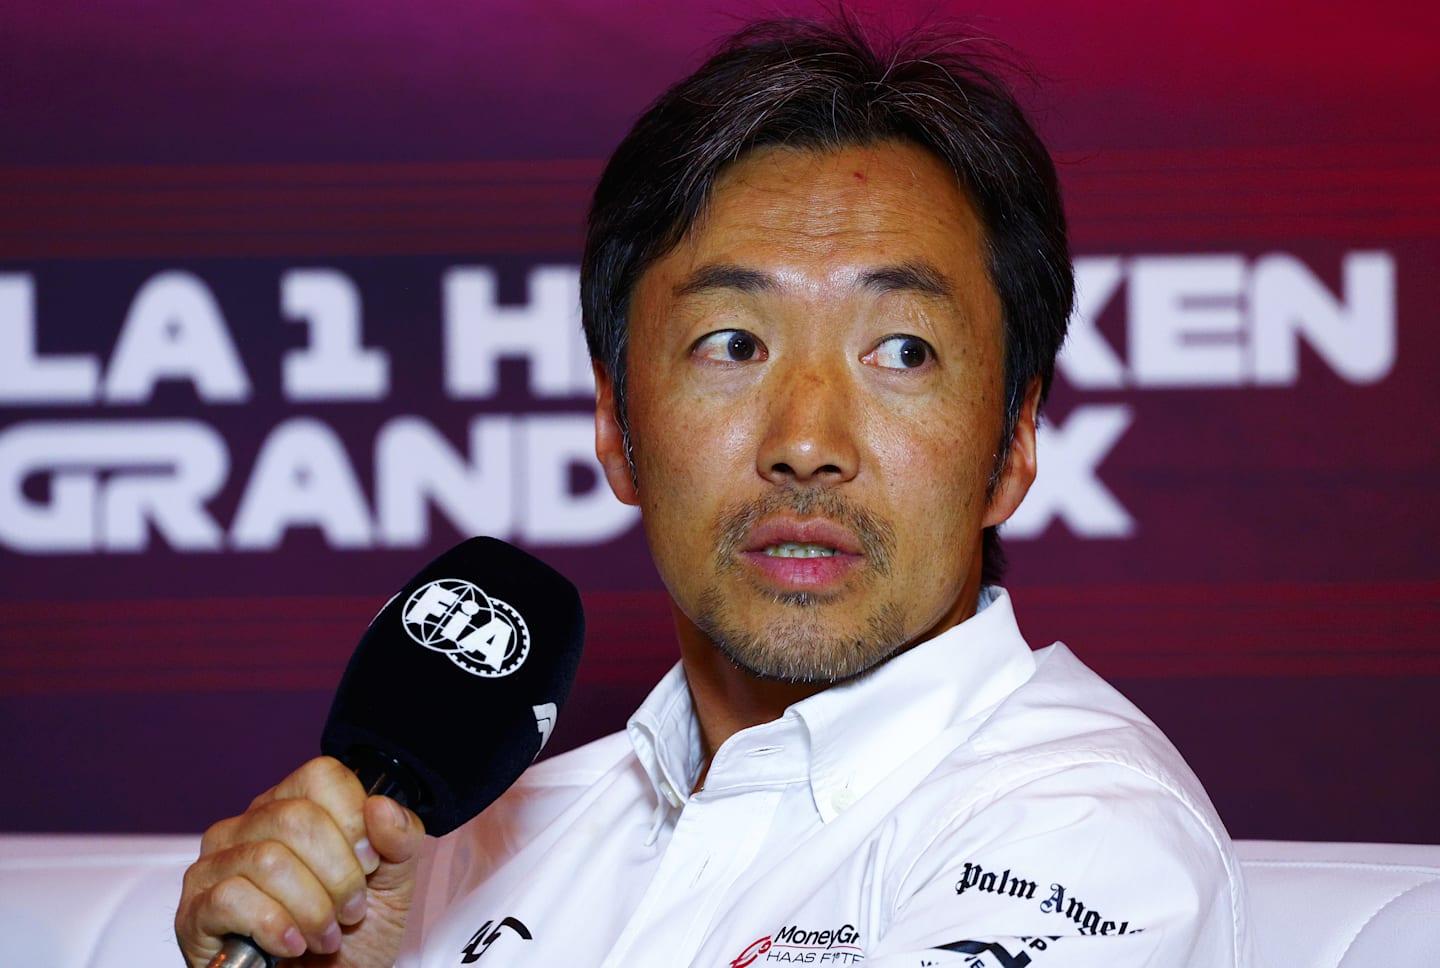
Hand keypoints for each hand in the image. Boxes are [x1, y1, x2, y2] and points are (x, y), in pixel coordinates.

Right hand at [175, 756, 425, 967]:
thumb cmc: (353, 936)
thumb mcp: (393, 883)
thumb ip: (400, 839)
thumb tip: (381, 805)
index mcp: (295, 805)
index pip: (321, 776)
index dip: (354, 821)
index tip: (369, 863)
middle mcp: (249, 825)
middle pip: (297, 819)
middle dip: (338, 875)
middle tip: (349, 910)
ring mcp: (215, 865)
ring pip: (268, 861)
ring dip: (312, 908)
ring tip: (324, 935)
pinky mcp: (195, 910)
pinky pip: (232, 898)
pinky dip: (275, 927)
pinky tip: (290, 945)